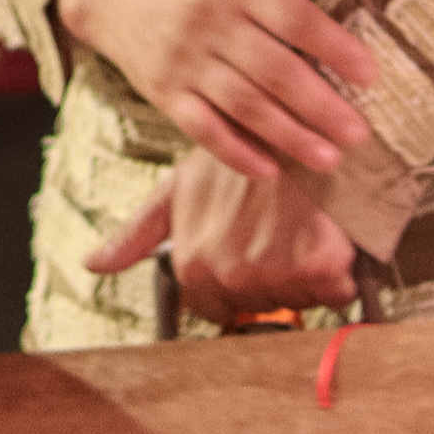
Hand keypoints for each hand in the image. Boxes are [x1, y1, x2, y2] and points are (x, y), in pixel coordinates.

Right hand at [51, 0, 376, 179]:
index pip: (295, 17)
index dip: (335, 47)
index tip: (370, 76)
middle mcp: (211, 21)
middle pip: (273, 68)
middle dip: (319, 105)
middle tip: (358, 133)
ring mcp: (184, 60)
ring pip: (242, 104)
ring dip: (287, 135)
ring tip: (328, 159)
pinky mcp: (163, 92)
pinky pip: (200, 127)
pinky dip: (234, 152)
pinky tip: (269, 170)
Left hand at [85, 153, 358, 321]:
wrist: (300, 121)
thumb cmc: (241, 152)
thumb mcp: (178, 187)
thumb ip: (136, 234)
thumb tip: (91, 265)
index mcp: (193, 265)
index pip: (220, 311)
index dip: (240, 283)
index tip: (252, 247)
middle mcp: (229, 275)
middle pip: (263, 307)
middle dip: (276, 277)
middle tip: (281, 230)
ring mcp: (274, 273)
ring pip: (301, 301)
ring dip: (308, 273)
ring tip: (302, 226)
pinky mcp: (320, 266)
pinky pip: (337, 292)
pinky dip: (341, 269)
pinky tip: (329, 233)